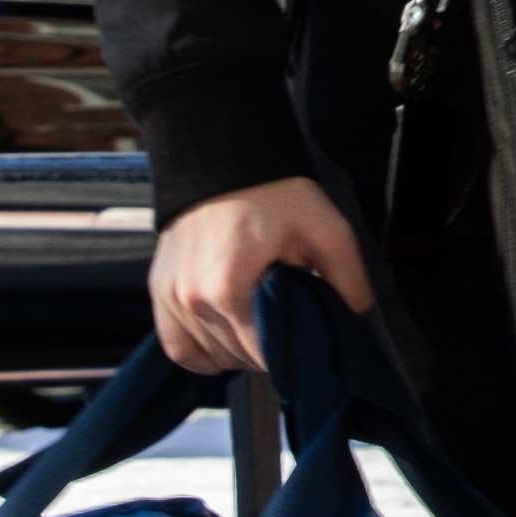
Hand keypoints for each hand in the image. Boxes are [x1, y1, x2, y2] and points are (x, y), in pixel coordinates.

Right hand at [150, 174, 368, 374]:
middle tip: (289, 326)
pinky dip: (201, 354)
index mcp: (229, 290)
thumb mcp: (324, 227)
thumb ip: (347, 277)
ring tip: (260, 326)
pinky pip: (177, 347)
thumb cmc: (272, 192)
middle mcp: (193, 301)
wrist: (220, 157)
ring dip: (238, 353)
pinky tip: (224, 345)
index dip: (292, 354)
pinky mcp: (159, 292)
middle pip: (238, 358)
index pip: (264, 355)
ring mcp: (170, 299)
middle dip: (268, 350)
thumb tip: (356, 318)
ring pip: (210, 357)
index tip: (308, 341)